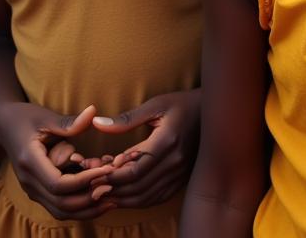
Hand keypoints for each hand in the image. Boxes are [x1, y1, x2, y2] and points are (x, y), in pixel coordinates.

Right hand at [0, 102, 115, 219]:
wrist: (6, 125)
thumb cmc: (27, 118)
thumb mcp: (47, 117)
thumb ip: (69, 122)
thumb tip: (93, 111)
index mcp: (30, 162)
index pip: (59, 184)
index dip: (85, 180)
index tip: (108, 170)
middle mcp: (29, 182)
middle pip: (60, 203)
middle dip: (89, 199)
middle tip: (114, 187)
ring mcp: (32, 189)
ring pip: (59, 211)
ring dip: (86, 209)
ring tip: (111, 198)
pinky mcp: (38, 191)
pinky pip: (58, 206)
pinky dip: (78, 206)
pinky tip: (98, 196)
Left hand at [91, 90, 200, 208]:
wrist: (213, 112)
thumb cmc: (182, 104)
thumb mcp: (156, 105)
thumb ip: (127, 119)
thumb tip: (98, 123)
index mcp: (167, 141)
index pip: (134, 170)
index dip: (112, 176)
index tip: (94, 173)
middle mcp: (175, 161)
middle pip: (137, 187)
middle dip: (112, 189)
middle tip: (92, 186)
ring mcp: (180, 173)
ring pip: (146, 197)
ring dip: (123, 198)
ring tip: (104, 192)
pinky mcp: (182, 178)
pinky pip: (157, 198)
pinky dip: (138, 201)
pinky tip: (125, 195)